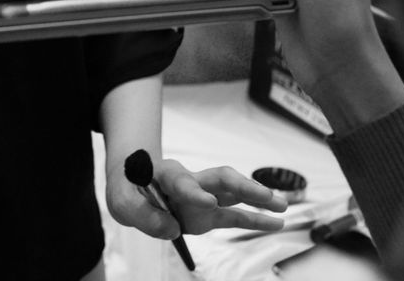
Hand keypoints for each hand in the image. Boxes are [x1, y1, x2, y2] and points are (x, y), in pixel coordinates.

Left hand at [107, 157, 285, 238]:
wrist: (131, 183)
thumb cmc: (128, 187)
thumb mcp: (122, 201)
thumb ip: (144, 215)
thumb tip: (171, 229)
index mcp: (165, 174)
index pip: (182, 181)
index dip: (194, 192)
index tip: (208, 204)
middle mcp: (190, 180)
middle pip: (220, 178)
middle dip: (243, 186)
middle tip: (265, 196)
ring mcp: (202, 196)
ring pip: (234, 192)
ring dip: (257, 197)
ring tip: (281, 205)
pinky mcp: (207, 214)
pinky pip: (233, 216)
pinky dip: (253, 219)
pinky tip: (275, 223)